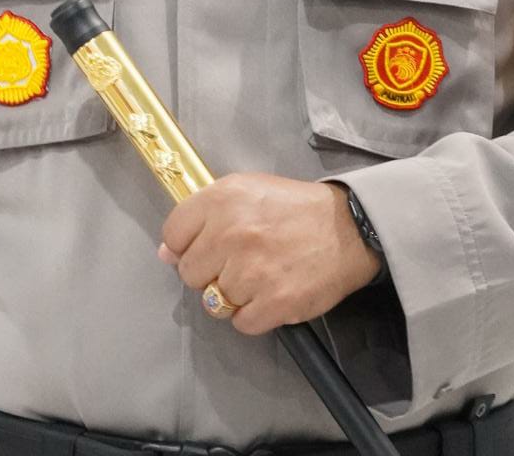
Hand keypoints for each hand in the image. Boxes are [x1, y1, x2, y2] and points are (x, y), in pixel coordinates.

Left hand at [158, 172, 381, 334]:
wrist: (347, 227)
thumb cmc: (293, 208)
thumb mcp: (246, 190)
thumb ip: (203, 214)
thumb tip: (166, 252)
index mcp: (223, 199)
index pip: (173, 234)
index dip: (185, 244)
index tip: (204, 246)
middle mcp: (232, 233)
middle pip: (190, 272)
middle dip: (209, 271)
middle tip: (237, 261)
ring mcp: (252, 270)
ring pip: (214, 301)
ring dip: (233, 295)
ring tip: (259, 275)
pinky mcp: (274, 302)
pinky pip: (241, 323)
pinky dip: (254, 314)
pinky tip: (270, 293)